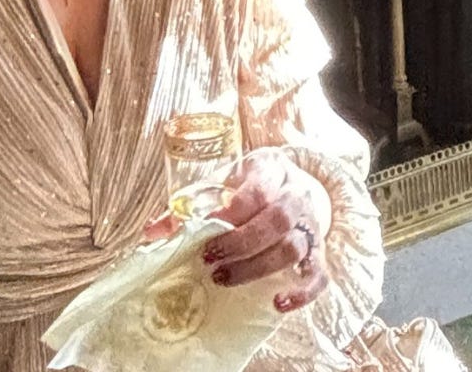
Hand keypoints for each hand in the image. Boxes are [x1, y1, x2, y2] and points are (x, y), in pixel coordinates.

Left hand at [202, 149, 330, 313]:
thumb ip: (188, 205)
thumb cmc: (248, 185)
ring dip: (258, 267)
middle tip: (209, 258)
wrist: (289, 184)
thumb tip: (151, 233)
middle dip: (241, 243)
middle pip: (277, 220)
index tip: (204, 229)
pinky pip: (320, 275)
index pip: (257, 190)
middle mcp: (297, 194)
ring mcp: (312, 224)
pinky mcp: (319, 251)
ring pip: (295, 248)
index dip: (230, 213)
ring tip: (223, 278)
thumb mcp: (221, 183)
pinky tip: (277, 303)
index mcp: (271, 168)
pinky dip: (302, 292)